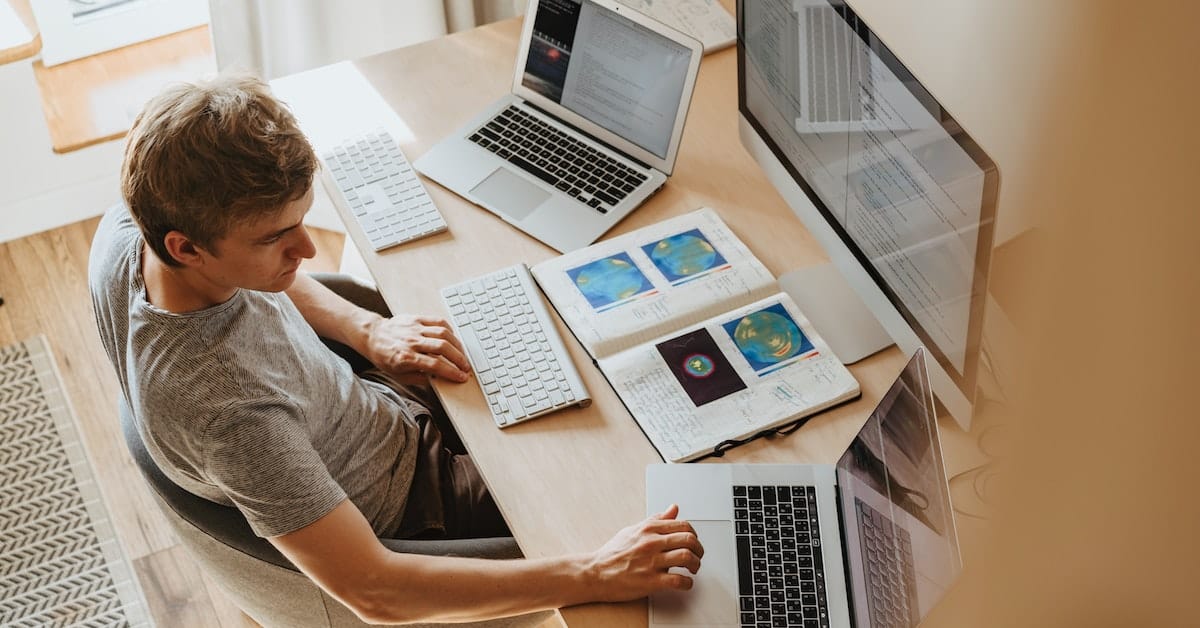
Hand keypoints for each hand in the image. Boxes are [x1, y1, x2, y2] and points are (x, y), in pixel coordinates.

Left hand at [363, 314, 470, 384]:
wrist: (372, 336)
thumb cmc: (385, 357)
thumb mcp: (399, 375)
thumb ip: (420, 378)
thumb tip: (439, 378)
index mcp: (406, 358)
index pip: (435, 365)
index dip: (452, 372)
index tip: (461, 377)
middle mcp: (411, 342)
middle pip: (443, 348)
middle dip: (459, 359)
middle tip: (466, 367)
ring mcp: (415, 329)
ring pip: (443, 334)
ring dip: (457, 345)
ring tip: (462, 355)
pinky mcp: (416, 319)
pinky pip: (438, 322)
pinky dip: (449, 330)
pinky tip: (453, 339)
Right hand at [585, 504, 703, 601]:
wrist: (595, 573)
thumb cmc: (613, 553)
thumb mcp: (634, 530)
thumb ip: (656, 519)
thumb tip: (673, 509)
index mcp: (648, 529)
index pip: (683, 525)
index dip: (694, 534)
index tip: (693, 542)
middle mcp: (651, 543)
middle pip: (689, 540)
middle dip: (699, 549)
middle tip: (698, 556)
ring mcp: (651, 562)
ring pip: (686, 557)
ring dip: (696, 564)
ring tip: (693, 569)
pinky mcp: (650, 581)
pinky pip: (678, 581)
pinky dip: (687, 583)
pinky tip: (685, 583)